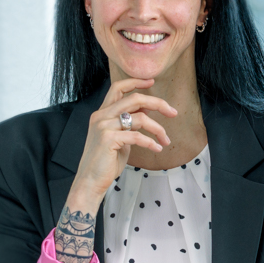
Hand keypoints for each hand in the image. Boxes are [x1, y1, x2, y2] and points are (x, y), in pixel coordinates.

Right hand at [66, 77, 177, 210]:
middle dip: (157, 103)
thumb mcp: (119, 138)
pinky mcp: (109, 139)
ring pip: (140, 118)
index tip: (152, 81)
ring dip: (158, 129)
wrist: (90, 181)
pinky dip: (151, 142)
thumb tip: (146, 113)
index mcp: (102, 113)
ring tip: (166, 140)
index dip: (136, 82)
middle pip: (134, 99)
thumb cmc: (106, 161)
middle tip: (173, 112)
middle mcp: (101, 116)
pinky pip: (138, 136)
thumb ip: (128, 124)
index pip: (118, 88)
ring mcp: (104, 126)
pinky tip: (158, 148)